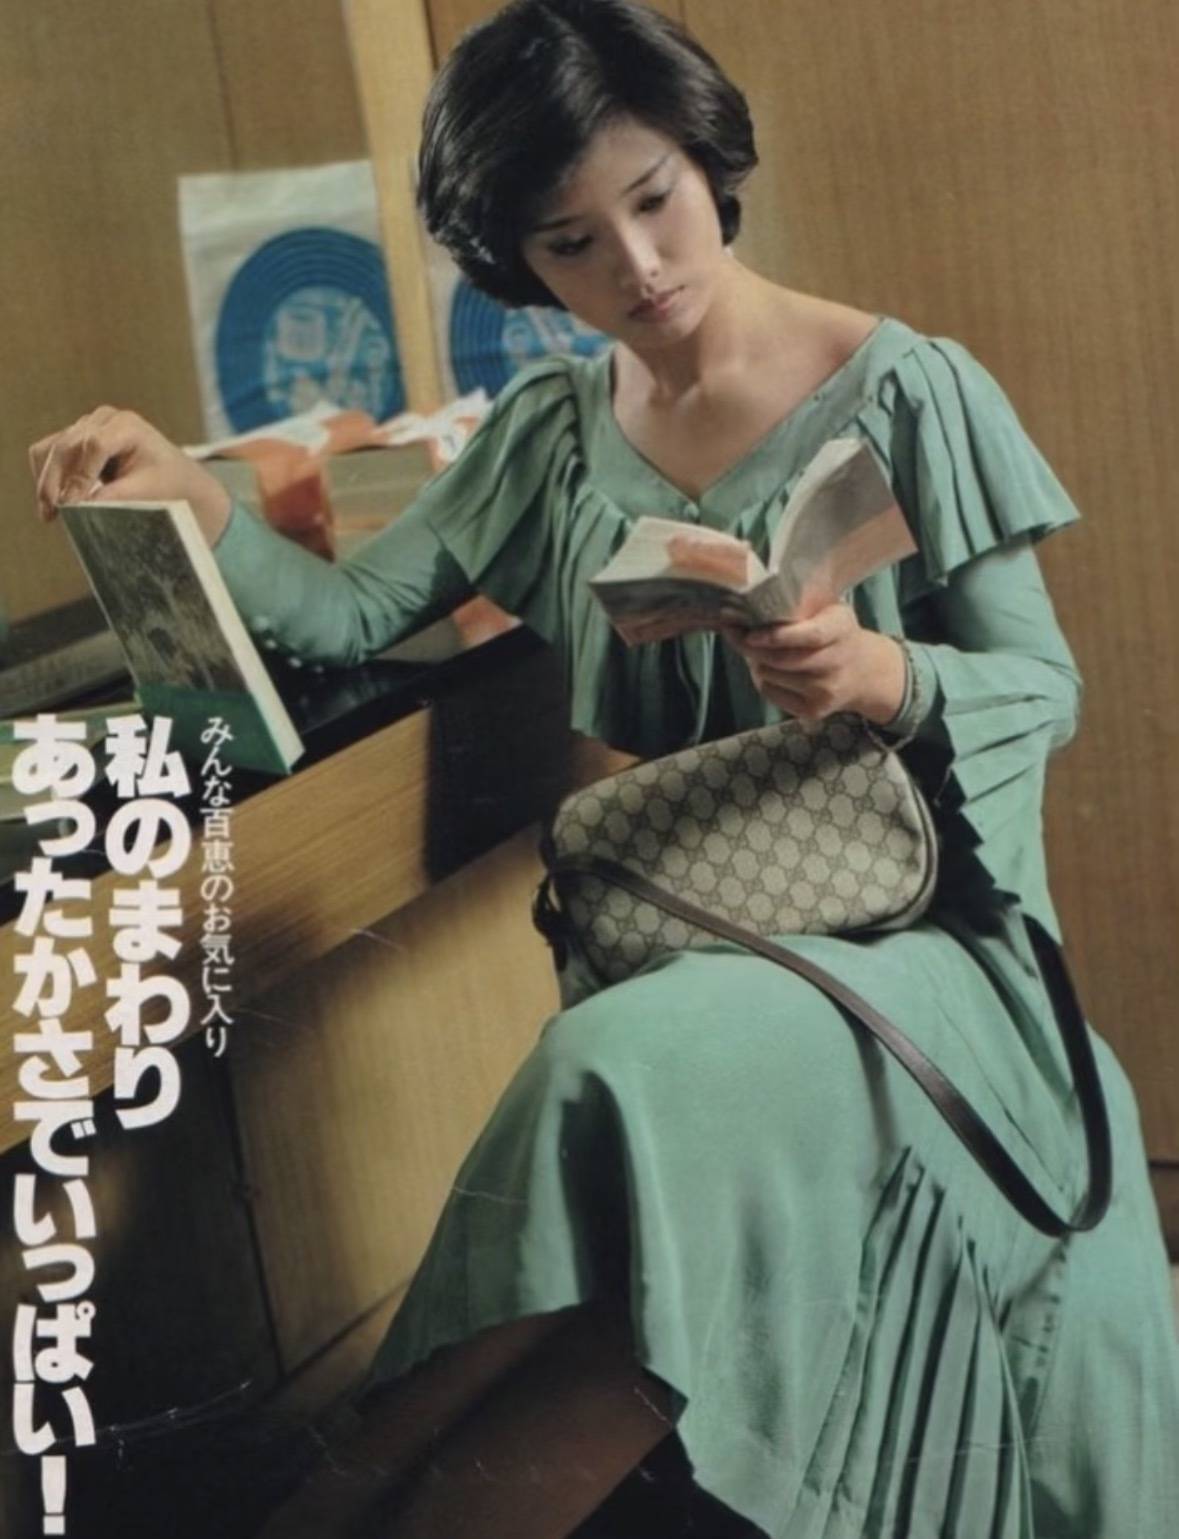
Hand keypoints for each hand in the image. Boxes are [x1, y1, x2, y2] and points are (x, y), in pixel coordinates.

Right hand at [29, 406, 231, 545]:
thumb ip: (114, 496)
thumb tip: (77, 506)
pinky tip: (53, 501)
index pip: (95, 446)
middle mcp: (104, 419)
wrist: (175, 478)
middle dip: (54, 481)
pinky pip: (49, 451)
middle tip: (49, 513)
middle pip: (67, 445)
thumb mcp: (146, 492)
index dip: (80, 476)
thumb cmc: (167, 485)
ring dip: (46, 480)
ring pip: (53, 448)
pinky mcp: (76, 437)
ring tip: (48, 513)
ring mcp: (87, 425)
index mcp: (128, 425)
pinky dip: (47, 475)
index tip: (71, 506)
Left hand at [721, 602, 906, 725]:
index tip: (749, 633)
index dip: (776, 636)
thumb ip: (798, 607)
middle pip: (783, 660)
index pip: (810, 636)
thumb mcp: (828, 611)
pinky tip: (771, 671)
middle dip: (752, 648)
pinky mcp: (814, 711)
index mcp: (841, 629)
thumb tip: (747, 605)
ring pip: (772, 676)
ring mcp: (826, 690)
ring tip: (759, 652)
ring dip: (757, 663)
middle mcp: (837, 662)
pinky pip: (772, 694)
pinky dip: (763, 681)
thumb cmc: (835, 634)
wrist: (864, 673)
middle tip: (736, 635)